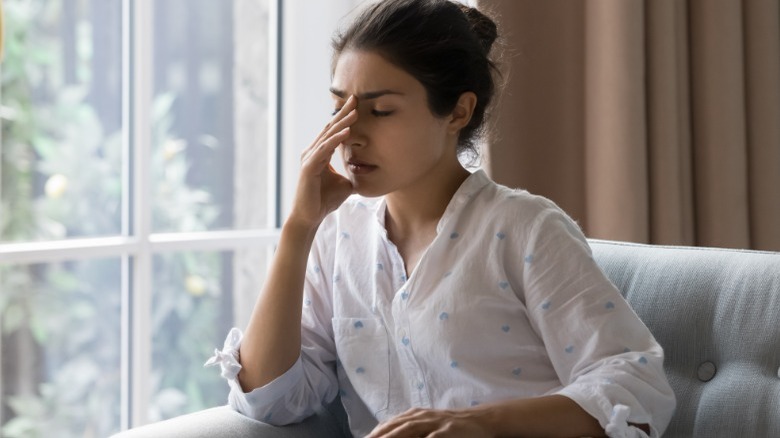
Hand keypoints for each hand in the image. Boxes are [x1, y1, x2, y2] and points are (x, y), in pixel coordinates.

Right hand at [289, 95, 357, 227]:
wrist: (310, 217)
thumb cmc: (325, 201)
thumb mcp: (345, 184)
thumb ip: (352, 175)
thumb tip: (368, 174)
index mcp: (319, 153)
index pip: (333, 131)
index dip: (344, 118)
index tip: (357, 105)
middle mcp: (312, 152)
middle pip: (330, 128)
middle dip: (343, 113)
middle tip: (355, 97)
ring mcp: (309, 159)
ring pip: (328, 136)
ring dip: (342, 123)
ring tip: (355, 112)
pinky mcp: (309, 168)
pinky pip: (324, 150)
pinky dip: (336, 140)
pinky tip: (347, 132)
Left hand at [367, 407, 493, 437]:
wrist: (479, 420)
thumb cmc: (450, 425)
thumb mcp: (427, 423)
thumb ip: (409, 429)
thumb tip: (386, 432)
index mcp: (415, 415)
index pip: (390, 424)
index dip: (376, 433)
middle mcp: (422, 417)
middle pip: (397, 427)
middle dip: (380, 436)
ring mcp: (435, 423)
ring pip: (410, 430)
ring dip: (395, 436)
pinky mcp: (447, 431)